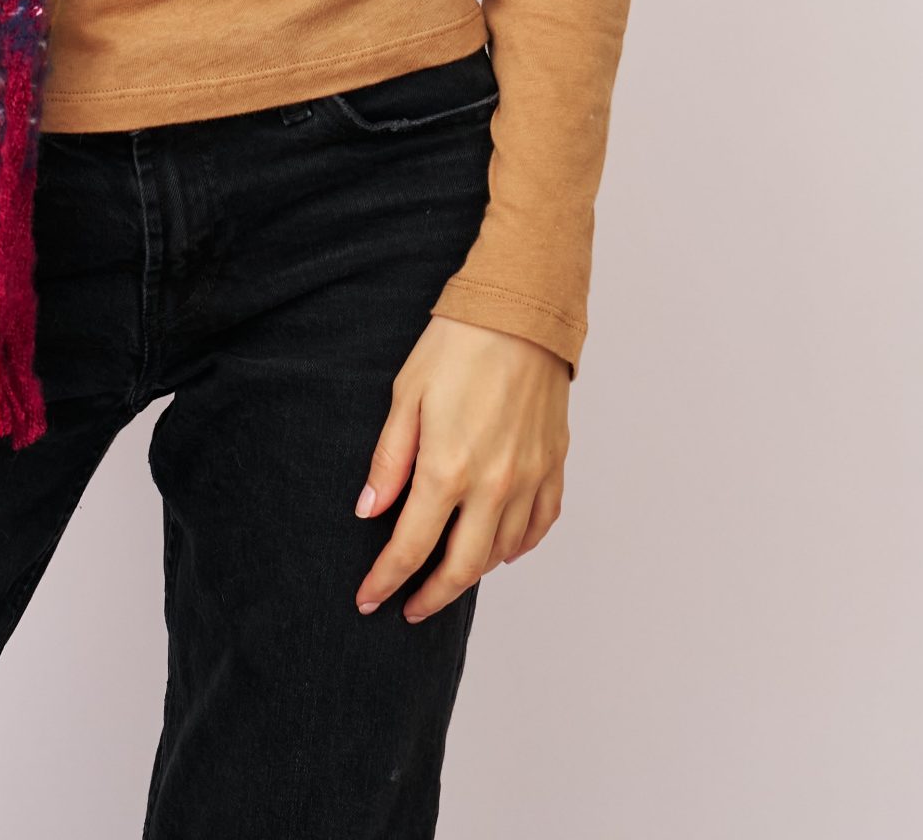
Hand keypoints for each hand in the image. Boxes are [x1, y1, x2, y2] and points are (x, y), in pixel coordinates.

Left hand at [351, 314, 569, 624]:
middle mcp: (494, 485)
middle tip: (409, 609)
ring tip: (446, 574)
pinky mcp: (554, 465)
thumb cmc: (456, 346)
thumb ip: (389, 462)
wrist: (520, 313)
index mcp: (448, 469)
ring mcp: (529, 479)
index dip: (386, 581)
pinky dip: (518, 546)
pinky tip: (500, 547)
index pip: (411, 549)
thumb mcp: (405, 396)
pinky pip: (540, 525)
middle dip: (430, 597)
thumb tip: (369, 512)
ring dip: (471, 572)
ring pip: (501, 552)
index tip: (369, 600)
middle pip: (461, 569)